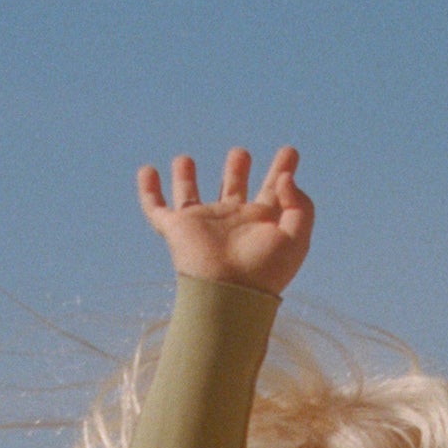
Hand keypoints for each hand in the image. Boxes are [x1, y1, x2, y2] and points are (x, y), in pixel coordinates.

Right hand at [138, 144, 313, 296]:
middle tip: (240, 154)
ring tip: (184, 160)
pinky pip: (155, 208)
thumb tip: (286, 178)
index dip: (282, 171)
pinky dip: (148, 190)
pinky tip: (146, 170)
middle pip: (231, 189)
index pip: (272, 192)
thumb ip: (300, 204)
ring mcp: (202, 224)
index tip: (289, 152)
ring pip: (189, 196)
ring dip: (185, 177)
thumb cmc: (264, 272)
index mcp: (260, 225)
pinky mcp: (176, 229)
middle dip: (236, 170)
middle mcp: (231, 223)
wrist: (228, 295)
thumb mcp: (297, 239)